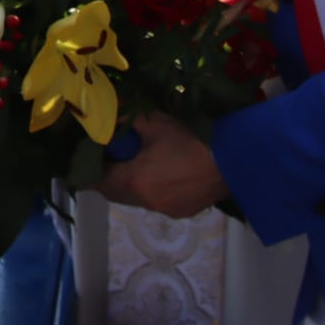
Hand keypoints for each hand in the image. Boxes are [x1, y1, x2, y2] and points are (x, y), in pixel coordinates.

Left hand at [91, 113, 229, 217]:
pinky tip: (164, 173)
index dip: (88, 169)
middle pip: (114, 194)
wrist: (236, 161)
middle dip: (108, 177)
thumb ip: (126, 118)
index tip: (88, 156)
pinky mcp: (181, 212)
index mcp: (133, 180)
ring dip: (131, 184)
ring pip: (135, 200)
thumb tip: (108, 112)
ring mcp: (164, 210)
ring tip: (138, 162)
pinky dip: (151, 190)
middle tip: (112, 156)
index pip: (96, 182)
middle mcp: (145, 201)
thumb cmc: (191, 139)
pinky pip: (156, 203)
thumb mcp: (155, 122)